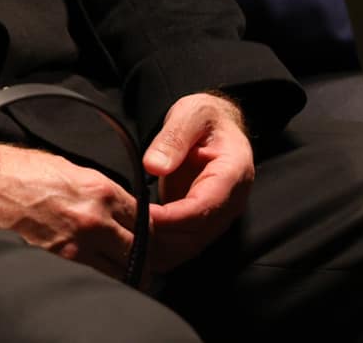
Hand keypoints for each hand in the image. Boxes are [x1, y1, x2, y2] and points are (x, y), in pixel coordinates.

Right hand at [0, 144, 138, 277]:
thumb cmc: (17, 172)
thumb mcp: (67, 168)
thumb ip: (99, 190)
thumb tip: (119, 209)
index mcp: (99, 190)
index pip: (146, 221)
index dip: (147, 233)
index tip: (142, 239)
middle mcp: (94, 220)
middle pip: (140, 252)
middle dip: (141, 258)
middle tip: (135, 261)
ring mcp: (76, 247)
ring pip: (121, 274)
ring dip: (122, 274)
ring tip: (114, 271)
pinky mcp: (57, 264)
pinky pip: (93, 281)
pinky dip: (97, 282)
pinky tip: (91, 275)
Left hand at [141, 92, 254, 273]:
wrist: (216, 126)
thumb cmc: (205, 118)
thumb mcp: (190, 115)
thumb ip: (174, 138)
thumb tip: (154, 166)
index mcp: (233, 174)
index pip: (204, 208)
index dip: (173, 218)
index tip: (144, 217)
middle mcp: (231, 202)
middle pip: (198, 233)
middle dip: (163, 238)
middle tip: (128, 233)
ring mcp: (217, 215)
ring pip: (191, 245)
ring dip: (161, 248)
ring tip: (129, 239)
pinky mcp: (202, 221)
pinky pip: (184, 242)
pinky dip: (162, 246)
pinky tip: (138, 242)